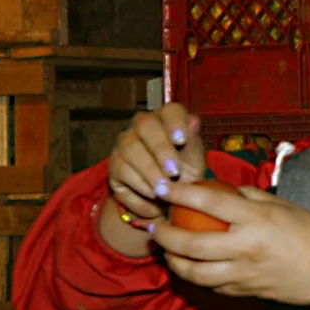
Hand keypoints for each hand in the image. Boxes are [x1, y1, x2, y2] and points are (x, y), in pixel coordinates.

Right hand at [107, 104, 204, 221]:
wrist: (169, 198)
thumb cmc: (185, 173)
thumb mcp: (195, 162)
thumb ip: (194, 142)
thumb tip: (194, 121)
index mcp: (167, 119)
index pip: (170, 111)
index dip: (175, 123)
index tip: (181, 140)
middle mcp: (143, 125)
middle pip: (146, 125)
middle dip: (161, 149)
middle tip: (174, 172)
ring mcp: (125, 142)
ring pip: (131, 148)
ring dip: (150, 171)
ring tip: (164, 189)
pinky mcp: (115, 164)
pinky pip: (122, 170)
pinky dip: (140, 185)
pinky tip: (153, 196)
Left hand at [150, 182, 309, 306]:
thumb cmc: (309, 232)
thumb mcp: (280, 205)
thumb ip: (245, 197)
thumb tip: (214, 190)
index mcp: (256, 219)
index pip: (208, 202)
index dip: (180, 193)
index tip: (162, 188)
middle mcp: (246, 248)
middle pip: (192, 245)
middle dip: (165, 237)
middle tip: (155, 227)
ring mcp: (245, 275)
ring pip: (196, 274)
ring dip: (174, 263)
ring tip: (167, 252)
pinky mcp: (246, 293)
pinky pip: (213, 287)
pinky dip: (198, 277)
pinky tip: (192, 267)